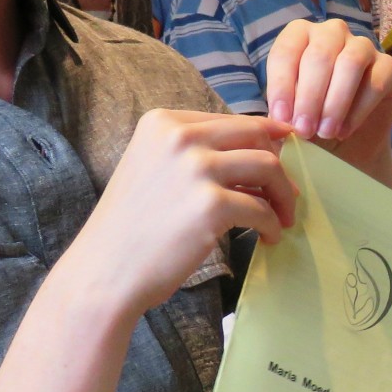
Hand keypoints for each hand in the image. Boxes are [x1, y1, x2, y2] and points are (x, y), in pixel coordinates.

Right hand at [69, 110, 295, 321]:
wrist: (105, 271)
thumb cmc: (131, 227)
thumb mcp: (153, 168)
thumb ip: (193, 152)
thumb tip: (256, 150)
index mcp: (164, 122)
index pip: (232, 120)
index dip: (266, 137)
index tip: (283, 152)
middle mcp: (180, 136)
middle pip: (256, 136)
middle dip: (280, 165)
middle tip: (287, 193)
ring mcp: (196, 168)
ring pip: (268, 167)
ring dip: (283, 195)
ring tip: (282, 218)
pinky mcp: (211, 204)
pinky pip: (262, 208)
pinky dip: (272, 224)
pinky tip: (268, 237)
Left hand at [262, 19, 391, 175]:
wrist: (346, 144)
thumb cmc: (311, 121)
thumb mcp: (289, 115)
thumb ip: (284, 110)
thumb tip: (281, 116)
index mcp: (300, 35)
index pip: (286, 51)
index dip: (281, 86)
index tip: (281, 119)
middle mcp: (331, 33)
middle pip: (320, 56)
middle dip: (309, 97)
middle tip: (304, 130)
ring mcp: (362, 46)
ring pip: (350, 64)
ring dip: (335, 102)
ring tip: (325, 132)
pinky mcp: (387, 66)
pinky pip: (374, 83)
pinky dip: (358, 111)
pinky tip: (344, 131)